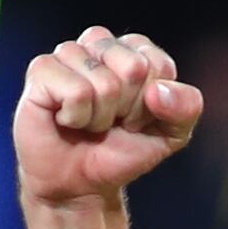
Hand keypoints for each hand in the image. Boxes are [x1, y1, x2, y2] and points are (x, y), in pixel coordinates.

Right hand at [13, 27, 202, 206]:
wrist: (81, 184)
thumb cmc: (121, 152)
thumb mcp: (171, 134)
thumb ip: (186, 107)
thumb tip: (158, 91)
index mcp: (133, 49)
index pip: (159, 65)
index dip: (151, 103)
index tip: (135, 118)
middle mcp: (99, 44)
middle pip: (134, 68)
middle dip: (128, 108)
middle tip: (111, 122)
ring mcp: (68, 53)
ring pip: (104, 83)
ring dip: (100, 117)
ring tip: (89, 123)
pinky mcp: (41, 71)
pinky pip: (75, 91)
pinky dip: (76, 117)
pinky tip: (67, 120)